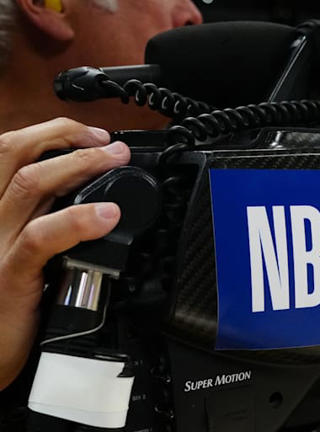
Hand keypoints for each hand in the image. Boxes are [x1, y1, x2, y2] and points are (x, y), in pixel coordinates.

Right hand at [0, 118, 129, 389]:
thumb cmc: (6, 298)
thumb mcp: (21, 246)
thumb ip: (42, 216)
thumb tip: (88, 190)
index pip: (8, 150)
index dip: (51, 134)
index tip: (92, 135)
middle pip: (13, 154)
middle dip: (66, 137)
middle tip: (111, 144)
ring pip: (29, 185)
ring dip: (79, 165)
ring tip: (115, 161)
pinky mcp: (10, 275)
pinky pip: (40, 237)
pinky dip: (76, 220)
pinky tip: (107, 215)